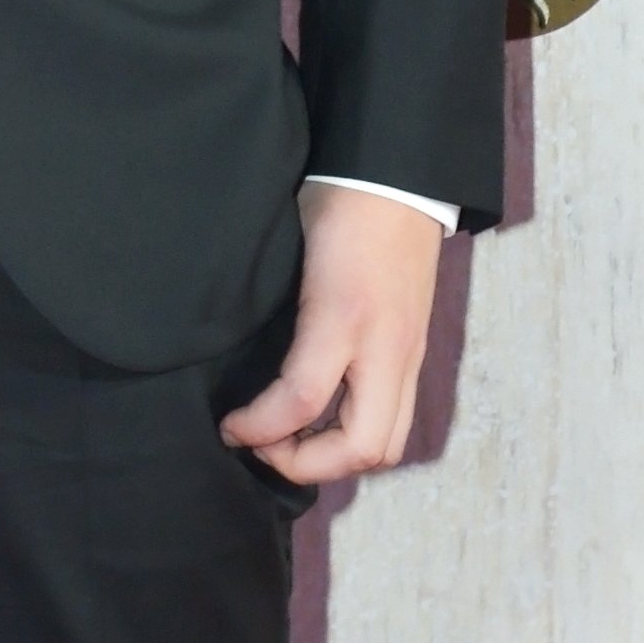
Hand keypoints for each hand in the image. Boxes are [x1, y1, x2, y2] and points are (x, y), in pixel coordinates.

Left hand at [220, 185, 444, 485]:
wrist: (400, 178)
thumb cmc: (337, 205)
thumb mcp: (291, 253)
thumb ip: (274, 311)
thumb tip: (235, 364)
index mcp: (344, 316)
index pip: (302, 400)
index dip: (259, 429)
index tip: (229, 428)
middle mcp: (385, 347)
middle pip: (362, 447)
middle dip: (306, 463)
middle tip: (261, 445)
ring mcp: (408, 355)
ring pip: (386, 445)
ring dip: (336, 457)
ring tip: (289, 440)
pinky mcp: (415, 355)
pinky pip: (395, 420)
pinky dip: (357, 437)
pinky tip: (321, 421)